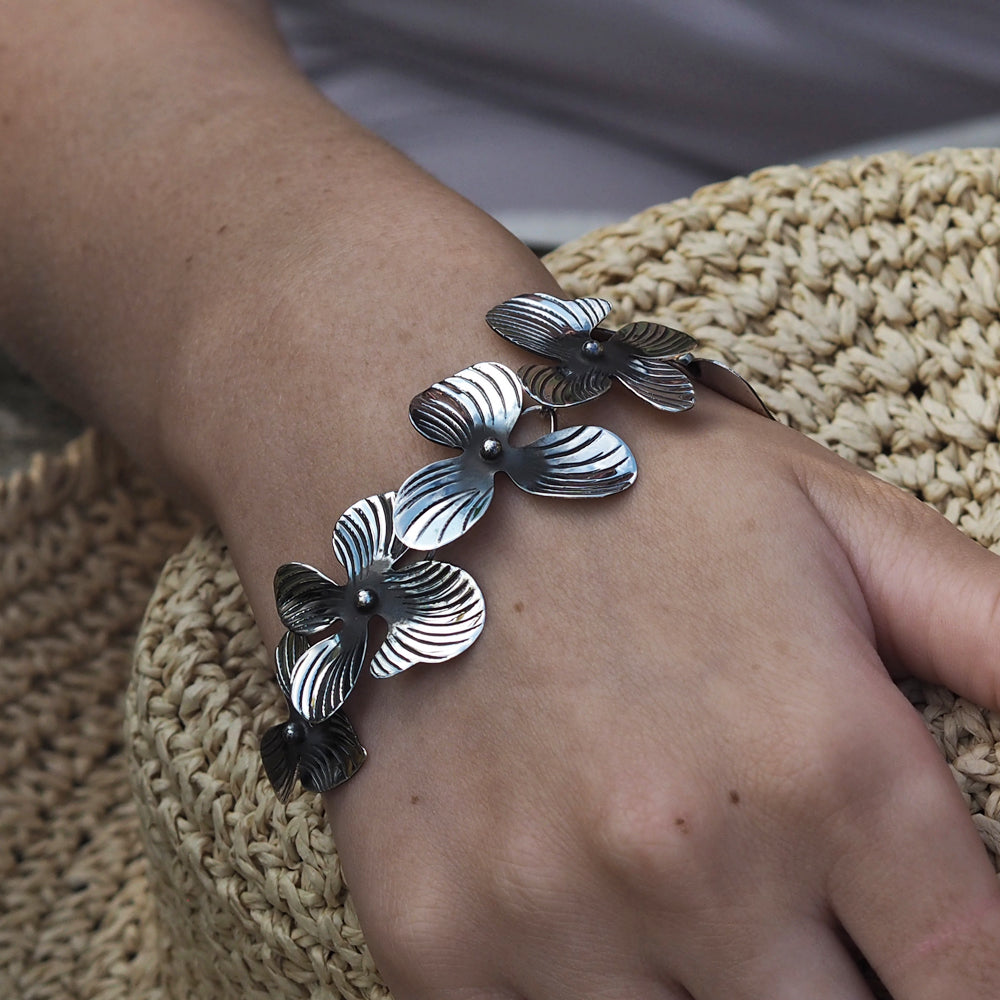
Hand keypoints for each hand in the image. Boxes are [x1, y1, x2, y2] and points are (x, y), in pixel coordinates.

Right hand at [319, 389, 999, 998]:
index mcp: (830, 762)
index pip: (976, 989)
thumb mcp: (843, 528)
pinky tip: (586, 913)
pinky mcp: (432, 939)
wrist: (422, 464)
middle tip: (790, 897)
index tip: (920, 949)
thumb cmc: (635, 486)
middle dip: (838, 985)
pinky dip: (587, 997)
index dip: (964, 983)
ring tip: (688, 885)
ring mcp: (548, 914)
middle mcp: (693, 859)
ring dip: (710, 988)